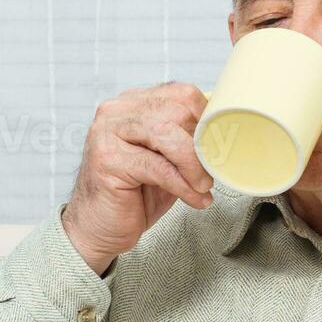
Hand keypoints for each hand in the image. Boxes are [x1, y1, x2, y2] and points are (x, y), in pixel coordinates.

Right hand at [61, 82, 215, 274]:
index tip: (220, 145)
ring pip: (167, 135)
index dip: (207, 119)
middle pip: (176, 110)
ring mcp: (107, 133)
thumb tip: (224, 133)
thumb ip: (186, 140)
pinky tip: (194, 199)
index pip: (181, 93)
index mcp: (133, 103)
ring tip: (204, 186)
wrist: (98, 228)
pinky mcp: (108, 160)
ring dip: (194, 164)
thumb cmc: (135, 194)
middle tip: (213, 170)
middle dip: (202, 143)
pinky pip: (158, 167)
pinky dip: (183, 186)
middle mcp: (116, 111)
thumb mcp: (167, 161)